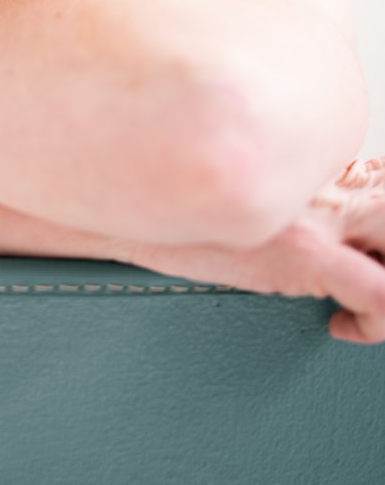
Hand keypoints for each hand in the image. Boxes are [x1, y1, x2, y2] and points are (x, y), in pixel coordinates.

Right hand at [115, 157, 384, 343]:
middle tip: (365, 270)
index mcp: (311, 156)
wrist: (127, 206)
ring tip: (367, 303)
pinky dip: (378, 321)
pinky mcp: (307, 252)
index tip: (357, 252)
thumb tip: (302, 211)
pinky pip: (383, 293)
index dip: (374, 212)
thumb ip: (280, 186)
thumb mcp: (240, 185)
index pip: (378, 179)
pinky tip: (342, 328)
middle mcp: (323, 176)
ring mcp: (319, 213)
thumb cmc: (172, 201)